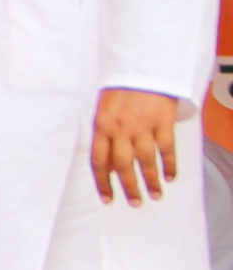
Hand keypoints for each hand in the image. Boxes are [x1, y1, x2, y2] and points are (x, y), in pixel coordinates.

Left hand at [91, 87, 186, 206]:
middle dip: (128, 188)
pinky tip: (171, 176)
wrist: (143, 67)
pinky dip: (169, 165)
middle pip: (122, 165)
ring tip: (155, 194)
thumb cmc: (121, 88)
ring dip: (151, 181)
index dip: (103, 183)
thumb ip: (104, 132)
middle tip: (135, 202)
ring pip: (145, 161)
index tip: (108, 199)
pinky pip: (166, 148)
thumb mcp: (103, 108)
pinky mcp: (162, 121)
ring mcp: (142, 125)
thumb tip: (107, 161)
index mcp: (101, 125)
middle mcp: (120, 129)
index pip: (99, 161)